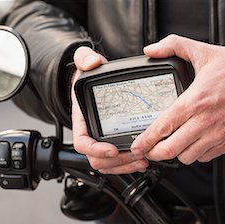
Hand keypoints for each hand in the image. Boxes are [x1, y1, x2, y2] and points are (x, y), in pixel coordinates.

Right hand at [71, 46, 148, 173]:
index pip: (82, 143)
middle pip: (97, 159)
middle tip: (137, 154)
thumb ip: (84, 58)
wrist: (94, 81)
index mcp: (81, 120)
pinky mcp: (112, 142)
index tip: (111, 149)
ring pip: (108, 164)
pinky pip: (117, 162)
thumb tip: (91, 63)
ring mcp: (101, 140)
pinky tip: (143, 160)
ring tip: (143, 160)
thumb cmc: (88, 76)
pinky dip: (129, 164)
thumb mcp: (84, 62)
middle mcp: (90, 133)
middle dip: (118, 161)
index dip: (96, 150)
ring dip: (125, 165)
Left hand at [130, 35, 224, 163]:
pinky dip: (196, 154)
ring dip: (177, 153)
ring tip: (174, 144)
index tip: (137, 146)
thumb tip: (152, 49)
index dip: (145, 141)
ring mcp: (217, 135)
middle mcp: (204, 122)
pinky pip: (205, 157)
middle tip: (151, 150)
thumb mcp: (204, 52)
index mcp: (194, 101)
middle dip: (156, 153)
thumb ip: (174, 46)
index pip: (162, 128)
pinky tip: (194, 143)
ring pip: (187, 157)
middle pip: (170, 150)